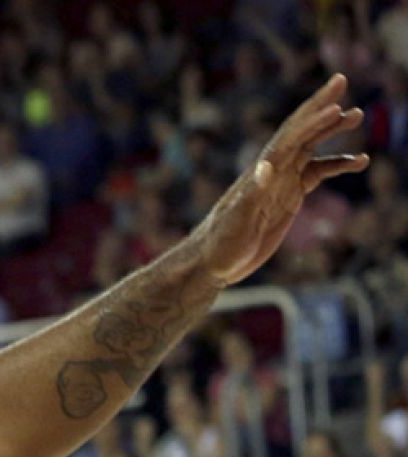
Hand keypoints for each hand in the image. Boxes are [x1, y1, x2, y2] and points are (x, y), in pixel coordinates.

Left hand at [194, 74, 367, 285]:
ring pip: (311, 147)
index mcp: (261, 172)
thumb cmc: (220, 243)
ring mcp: (281, 182)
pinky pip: (317, 174)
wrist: (212, 262)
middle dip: (320, 106)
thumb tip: (266, 166)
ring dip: (331, 130)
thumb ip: (252, 194)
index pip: (290, 138)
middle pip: (300, 131)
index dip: (311, 120)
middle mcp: (272, 170)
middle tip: (341, 79)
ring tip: (356, 114)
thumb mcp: (236, 220)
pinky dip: (337, 165)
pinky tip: (359, 162)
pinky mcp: (287, 198)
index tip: (335, 105)